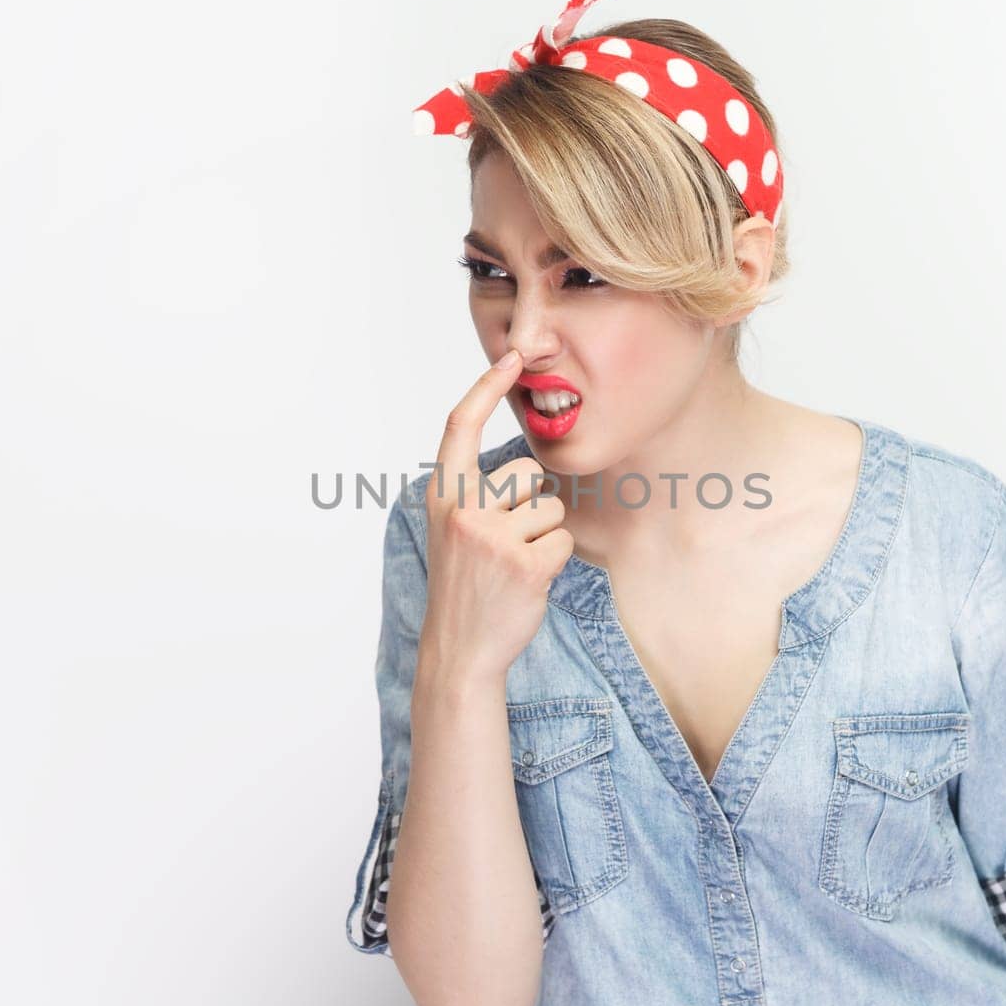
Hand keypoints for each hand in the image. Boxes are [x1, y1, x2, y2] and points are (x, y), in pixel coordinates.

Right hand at [418, 349, 574, 686]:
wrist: (460, 649)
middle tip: (504, 544)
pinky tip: (528, 580)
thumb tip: (523, 464)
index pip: (460, 426)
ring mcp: (493, 536)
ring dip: (543, 536)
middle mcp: (463, 510)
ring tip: (514, 565)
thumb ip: (476, 494)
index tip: (511, 356)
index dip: (486, 387)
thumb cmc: (465, 585)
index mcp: (442, 496)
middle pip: (526, 472)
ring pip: (550, 508)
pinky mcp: (525, 562)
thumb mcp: (453, 530)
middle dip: (529, 503)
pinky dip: (555, 560)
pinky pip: (563, 539)